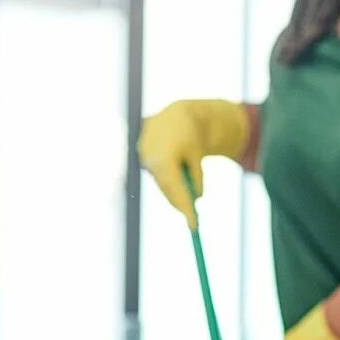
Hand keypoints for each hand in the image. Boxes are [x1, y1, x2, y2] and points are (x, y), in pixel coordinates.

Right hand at [136, 99, 249, 229]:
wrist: (176, 115)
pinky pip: (158, 175)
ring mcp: (143, 156)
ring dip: (173, 193)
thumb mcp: (197, 155)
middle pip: (166, 188)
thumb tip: (197, 197)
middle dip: (179, 203)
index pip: (174, 188)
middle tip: (191, 219)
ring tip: (188, 205)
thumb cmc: (190, 135)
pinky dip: (168, 183)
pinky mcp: (141, 156)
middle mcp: (149, 157)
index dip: (184, 207)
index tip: (193, 224)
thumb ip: (196, 175)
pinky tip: (177, 187)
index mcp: (165, 156)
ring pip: (162, 182)